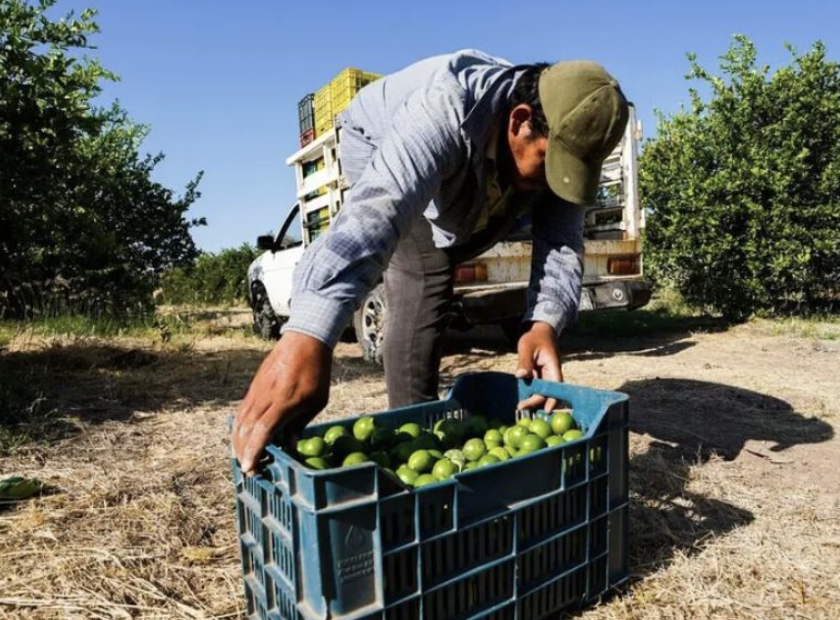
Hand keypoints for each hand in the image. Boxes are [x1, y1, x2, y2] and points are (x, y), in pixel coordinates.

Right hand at [232, 331, 331, 473]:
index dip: (254, 452)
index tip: (250, 467)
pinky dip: (239, 426)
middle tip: (249, 467)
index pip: (262, 432)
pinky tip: (242, 436)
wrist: (304, 341)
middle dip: (243, 452)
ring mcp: (256, 391)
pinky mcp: (253, 387)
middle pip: (246, 430)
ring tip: (243, 456)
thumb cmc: (316, 372)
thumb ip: (301, 423)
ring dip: (238, 441)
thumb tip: (289, 445)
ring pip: (240, 421)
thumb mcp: (318, 401)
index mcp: (283, 403)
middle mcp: (264, 399)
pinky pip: (241, 411)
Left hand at [514, 321, 563, 411]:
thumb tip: (520, 376)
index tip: (546, 410)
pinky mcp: (538, 375)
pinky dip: (529, 392)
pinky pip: (535, 386)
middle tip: (520, 407)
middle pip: (548, 392)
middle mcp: (551, 373)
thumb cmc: (535, 337)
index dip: (553, 399)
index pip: (556, 386)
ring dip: (532, 399)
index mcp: (553, 366)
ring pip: (541, 391)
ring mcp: (545, 375)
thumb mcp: (527, 346)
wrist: (539, 331)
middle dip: (536, 401)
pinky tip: (521, 397)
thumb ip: (524, 361)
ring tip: (520, 405)